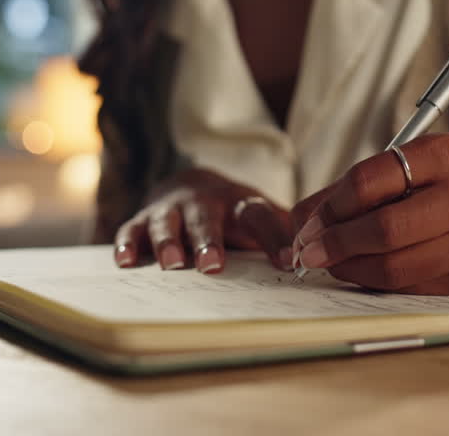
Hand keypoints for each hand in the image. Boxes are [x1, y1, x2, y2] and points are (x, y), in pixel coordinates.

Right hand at [114, 168, 293, 273]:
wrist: (191, 184)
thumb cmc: (235, 212)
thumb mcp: (262, 217)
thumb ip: (285, 234)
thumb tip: (322, 257)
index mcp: (239, 204)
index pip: (260, 217)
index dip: (274, 238)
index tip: (288, 262)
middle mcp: (203, 204)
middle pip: (206, 220)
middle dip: (209, 241)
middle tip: (214, 265)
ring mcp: (170, 211)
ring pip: (168, 224)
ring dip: (169, 243)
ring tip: (173, 265)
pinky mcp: (142, 220)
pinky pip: (131, 231)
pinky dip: (127, 245)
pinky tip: (126, 261)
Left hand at [290, 134, 448, 294]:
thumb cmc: (434, 188)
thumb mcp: (399, 170)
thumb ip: (347, 192)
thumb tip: (298, 227)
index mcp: (445, 154)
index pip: (371, 181)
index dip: (332, 207)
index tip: (309, 224)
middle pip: (386, 229)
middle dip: (337, 244)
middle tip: (308, 252)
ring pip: (395, 266)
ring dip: (350, 269)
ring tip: (330, 264)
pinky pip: (408, 286)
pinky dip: (374, 282)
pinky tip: (360, 272)